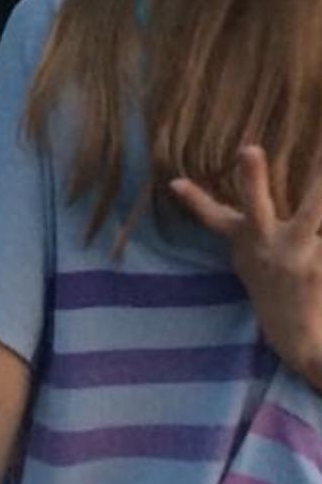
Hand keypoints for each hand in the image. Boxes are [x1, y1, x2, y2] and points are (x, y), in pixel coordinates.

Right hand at [170, 145, 321, 386]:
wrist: (296, 333)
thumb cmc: (269, 284)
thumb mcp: (245, 256)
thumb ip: (232, 226)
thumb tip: (176, 184)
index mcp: (246, 241)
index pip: (213, 217)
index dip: (194, 200)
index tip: (176, 182)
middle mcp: (266, 246)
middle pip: (256, 207)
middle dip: (251, 179)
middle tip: (249, 149)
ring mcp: (295, 257)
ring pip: (311, 214)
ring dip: (318, 192)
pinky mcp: (319, 268)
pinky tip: (321, 245)